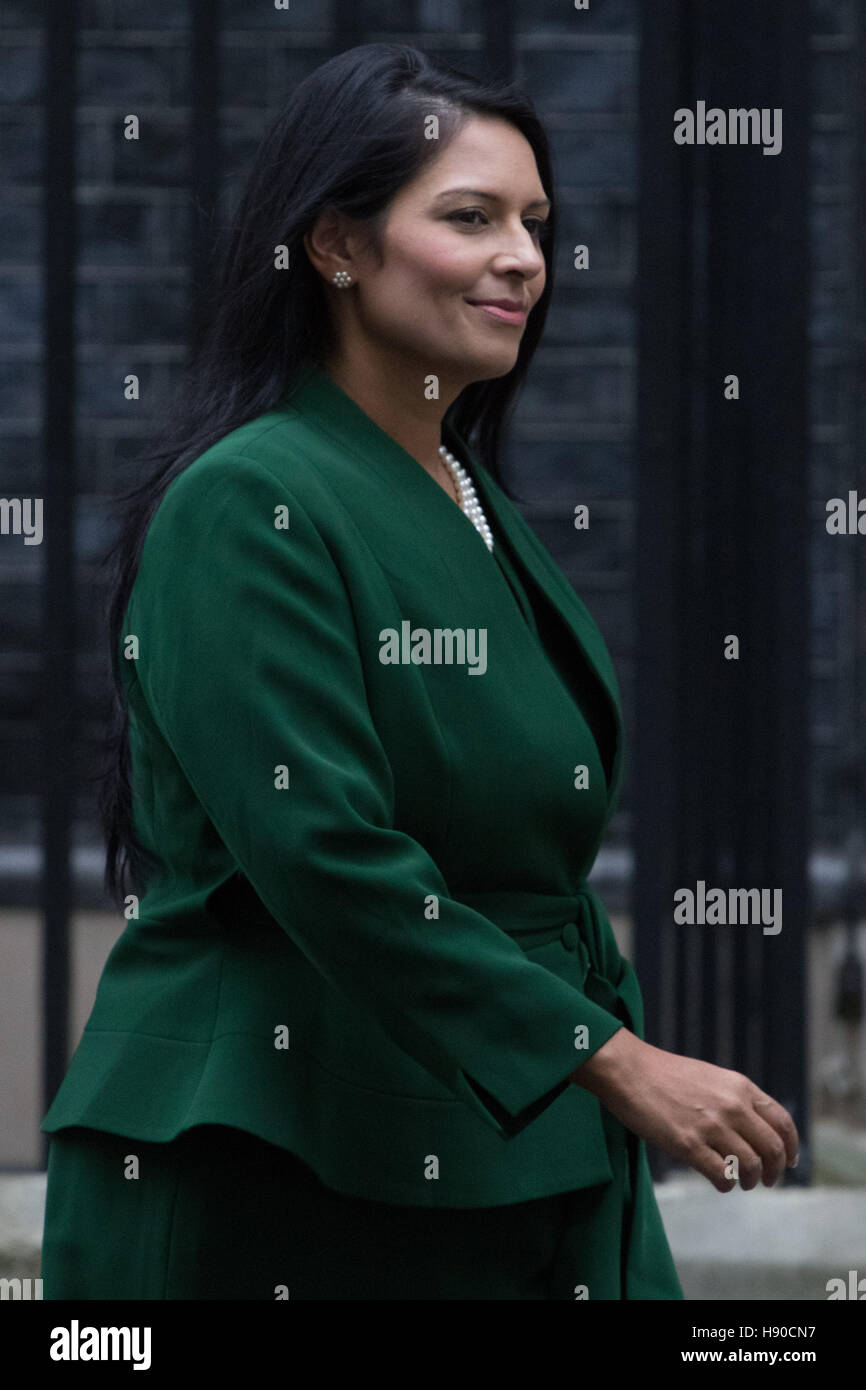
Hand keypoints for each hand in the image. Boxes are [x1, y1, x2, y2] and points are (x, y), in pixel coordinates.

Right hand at [570, 1027, 799, 1192]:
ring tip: (740, 1182)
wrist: (629, 1071)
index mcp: (740, 1087)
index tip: (788, 1162)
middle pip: (773, 1149)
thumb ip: (735, 1100)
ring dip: (750, 1180)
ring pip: (751, 1166)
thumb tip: (756, 1130)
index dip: (791, 1147)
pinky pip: (723, 1175)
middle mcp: (732, 1106)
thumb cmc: (666, 1075)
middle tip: (766, 1180)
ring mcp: (711, 1126)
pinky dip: (727, 1184)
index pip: (783, 1122)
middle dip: (774, 1171)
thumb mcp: (711, 1077)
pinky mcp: (688, 1145)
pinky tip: (720, 1182)